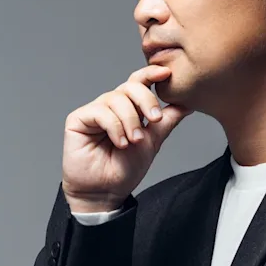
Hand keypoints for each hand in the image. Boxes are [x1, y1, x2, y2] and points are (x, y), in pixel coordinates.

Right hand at [62, 65, 193, 211]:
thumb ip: (167, 121)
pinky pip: (101, 111)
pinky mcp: (78, 119)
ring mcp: (95, 111)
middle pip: (130, 86)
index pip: (140, 82)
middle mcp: (112, 105)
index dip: (151, 74)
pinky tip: (120, 143)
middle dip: (146, 100)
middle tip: (155, 118)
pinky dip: (115, 127)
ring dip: (131, 120)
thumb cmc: (125, 169)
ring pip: (117, 98)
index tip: (167, 74)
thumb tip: (187, 103)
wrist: (106, 191)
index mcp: (129, 107)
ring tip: (133, 142)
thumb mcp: (153, 141)